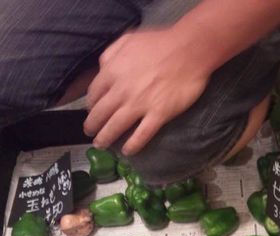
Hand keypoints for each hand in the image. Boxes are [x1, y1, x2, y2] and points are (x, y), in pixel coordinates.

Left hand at [84, 28, 209, 155]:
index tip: (92, 111)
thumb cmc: (161, 42)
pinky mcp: (159, 114)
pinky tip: (128, 151)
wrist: (189, 50)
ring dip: (106, 138)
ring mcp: (140, 105)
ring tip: (101, 145)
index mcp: (112, 72)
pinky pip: (142, 134)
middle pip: (100, 114)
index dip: (91, 105)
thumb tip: (102, 69)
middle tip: (91, 133)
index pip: (94, 94)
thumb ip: (110, 54)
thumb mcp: (127, 39)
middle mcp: (121, 91)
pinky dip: (133, 145)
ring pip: (116, 126)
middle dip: (92, 126)